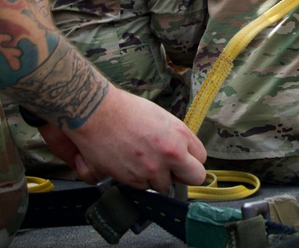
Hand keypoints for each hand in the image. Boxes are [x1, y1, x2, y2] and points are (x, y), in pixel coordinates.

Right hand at [55, 88, 206, 191]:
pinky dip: (136, 179)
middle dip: (185, 175)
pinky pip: (142, 187)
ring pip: (164, 185)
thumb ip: (175, 136)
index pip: (202, 158)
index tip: (184, 159)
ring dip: (156, 178)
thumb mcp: (160, 117)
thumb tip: (182, 150)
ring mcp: (152, 169)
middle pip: (195, 177)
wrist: (96, 113)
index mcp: (179, 134)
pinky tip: (128, 162)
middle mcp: (170, 154)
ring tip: (141, 160)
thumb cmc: (126, 110)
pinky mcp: (133, 179)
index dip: (191, 159)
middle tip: (172, 169)